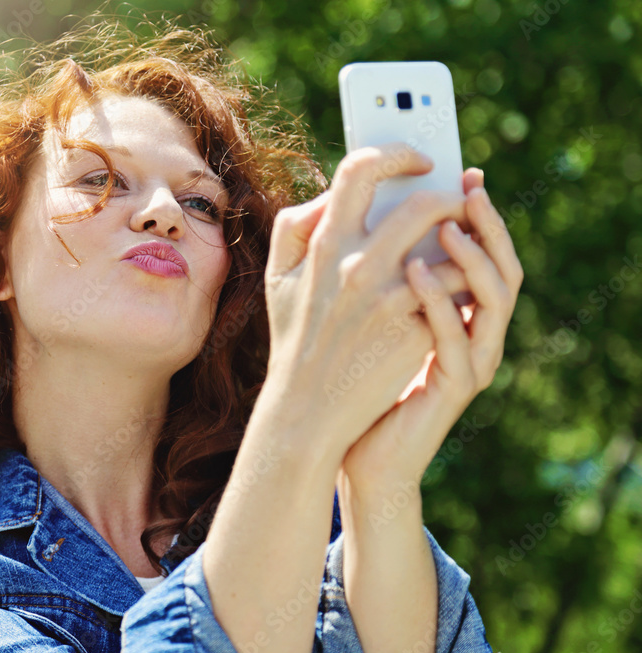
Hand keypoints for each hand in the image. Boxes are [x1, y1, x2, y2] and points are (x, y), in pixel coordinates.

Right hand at [262, 143, 475, 458]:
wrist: (307, 410)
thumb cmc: (295, 337)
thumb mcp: (278, 277)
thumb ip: (297, 225)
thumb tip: (335, 194)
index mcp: (323, 244)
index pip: (361, 169)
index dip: (395, 153)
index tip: (417, 159)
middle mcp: (358, 266)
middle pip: (424, 203)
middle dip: (451, 198)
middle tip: (459, 203)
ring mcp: (390, 300)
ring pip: (451, 249)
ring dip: (464, 245)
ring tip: (463, 248)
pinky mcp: (416, 332)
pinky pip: (456, 293)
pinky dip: (463, 286)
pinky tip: (458, 290)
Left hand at [338, 168, 524, 487]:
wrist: (331, 438)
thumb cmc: (344, 371)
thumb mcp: (355, 308)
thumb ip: (366, 264)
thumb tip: (353, 206)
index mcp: (451, 307)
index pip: (479, 249)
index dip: (474, 208)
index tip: (456, 169)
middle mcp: (470, 328)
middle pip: (502, 263)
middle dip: (486, 219)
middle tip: (464, 184)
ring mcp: (468, 358)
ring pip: (496, 297)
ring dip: (473, 254)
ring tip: (445, 222)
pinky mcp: (451, 386)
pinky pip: (456, 338)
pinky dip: (440, 300)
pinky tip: (413, 270)